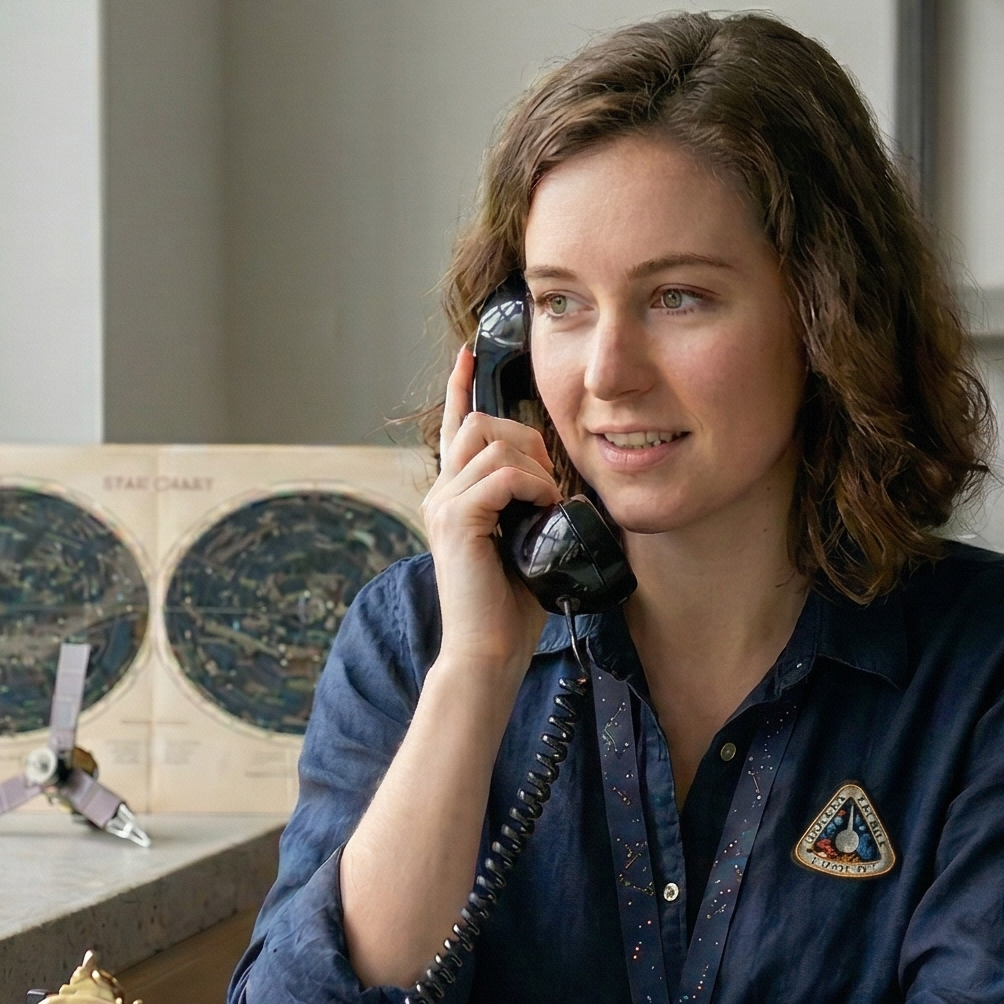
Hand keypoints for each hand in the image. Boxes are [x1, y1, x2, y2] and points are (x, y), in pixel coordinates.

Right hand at [427, 345, 559, 677]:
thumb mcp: (527, 541)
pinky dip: (532, 485)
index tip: (468, 353)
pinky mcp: (456, 519)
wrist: (489, 650)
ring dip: (533, 466)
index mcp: (455, 494)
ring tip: (547, 503)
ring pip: (491, 442)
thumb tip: (562, 481)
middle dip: (525, 437)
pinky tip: (542, 510)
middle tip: (549, 480)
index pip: (455, 428)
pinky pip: (500, 475)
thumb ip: (531, 505)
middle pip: (480, 424)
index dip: (462, 387)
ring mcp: (444, 503)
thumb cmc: (513, 605)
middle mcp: (442, 492)